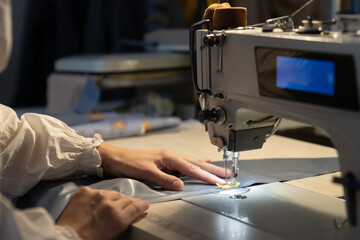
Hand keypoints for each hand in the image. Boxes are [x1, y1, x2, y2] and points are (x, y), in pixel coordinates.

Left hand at [57, 186, 148, 239]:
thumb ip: (124, 223)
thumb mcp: (114, 235)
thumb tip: (132, 215)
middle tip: (132, 204)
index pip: (137, 207)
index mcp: (119, 218)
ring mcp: (97, 195)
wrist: (66, 238)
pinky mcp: (86, 191)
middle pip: (127, 198)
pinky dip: (100, 196)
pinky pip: (98, 190)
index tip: (144, 204)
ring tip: (115, 203)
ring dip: (116, 198)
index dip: (142, 205)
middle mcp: (110, 204)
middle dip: (131, 202)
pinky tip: (99, 202)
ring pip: (113, 193)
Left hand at [97, 143, 229, 190]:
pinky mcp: (166, 161)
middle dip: (213, 170)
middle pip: (197, 164)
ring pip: (193, 162)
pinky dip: (196, 163)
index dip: (206, 176)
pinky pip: (186, 162)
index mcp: (169, 157)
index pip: (192, 169)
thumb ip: (164, 179)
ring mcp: (169, 158)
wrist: (114, 157)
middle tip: (228, 175)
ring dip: (207, 167)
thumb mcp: (145, 172)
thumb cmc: (128, 163)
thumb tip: (181, 185)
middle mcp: (171, 156)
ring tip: (220, 170)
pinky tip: (202, 162)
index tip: (219, 182)